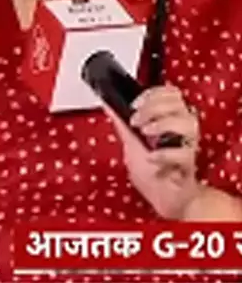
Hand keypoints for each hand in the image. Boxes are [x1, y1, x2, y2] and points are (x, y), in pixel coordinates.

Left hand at [108, 85, 200, 219]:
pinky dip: (165, 153)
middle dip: (153, 106)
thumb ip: (121, 124)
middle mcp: (181, 131)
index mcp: (169, 122)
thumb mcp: (130, 145)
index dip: (152, 93)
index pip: (170, 94)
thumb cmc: (152, 175)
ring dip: (162, 124)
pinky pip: (184, 153)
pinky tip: (152, 158)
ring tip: (146, 133)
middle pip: (178, 102)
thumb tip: (107, 104)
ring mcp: (187, 147)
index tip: (135, 104)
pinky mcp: (188, 166)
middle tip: (137, 121)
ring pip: (187, 122)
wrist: (164, 202)